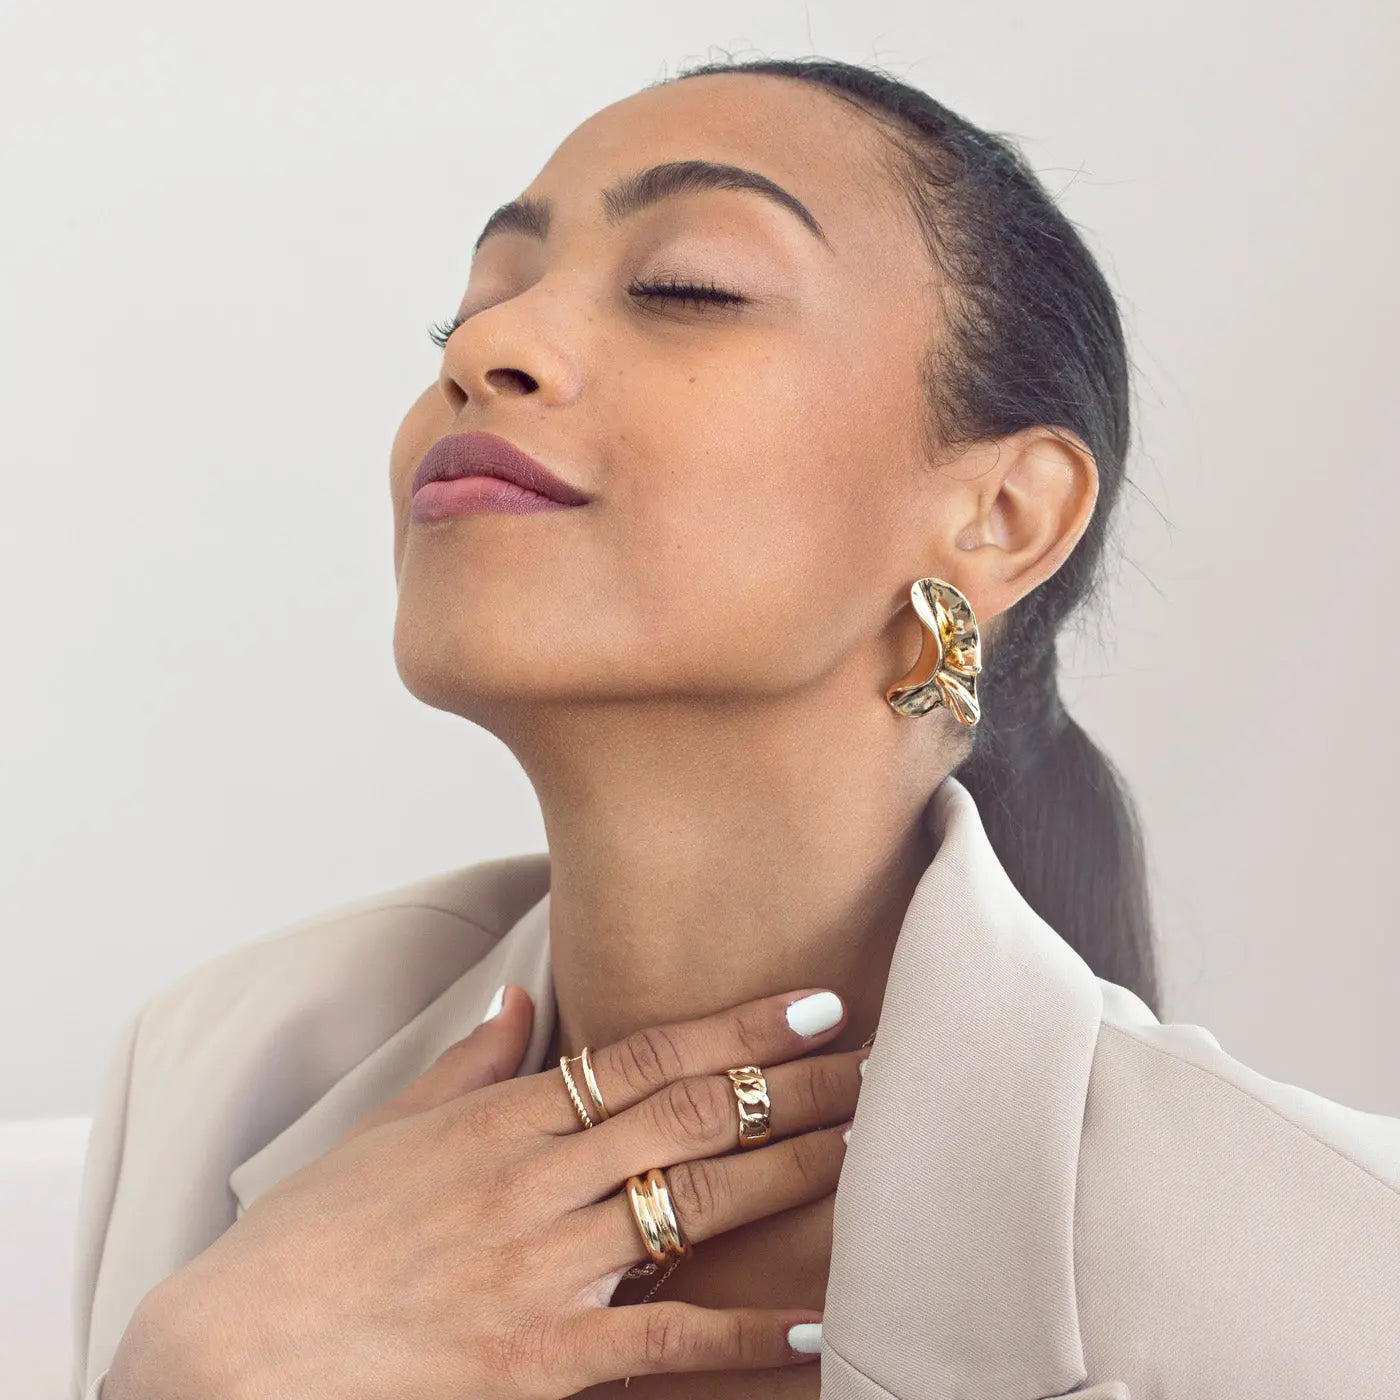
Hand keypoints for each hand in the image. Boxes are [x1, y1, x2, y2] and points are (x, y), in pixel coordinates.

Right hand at [106, 985, 864, 1399]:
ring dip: (793, 1177)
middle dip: (795, 1086)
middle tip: (878, 1061)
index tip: (814, 1002)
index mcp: (503, 1123)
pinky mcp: (545, 1363)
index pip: (648, 1055)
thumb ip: (465, 1069)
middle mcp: (538, 1184)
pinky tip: (816, 1324)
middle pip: (695, 1120)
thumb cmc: (301, 1245)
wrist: (230, 1361)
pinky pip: (668, 1342)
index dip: (741, 1026)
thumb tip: (516, 1004)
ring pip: (698, 1208)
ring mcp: (546, 1273)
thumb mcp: (380, 1135)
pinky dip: (747, 1334)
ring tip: (871, 1150)